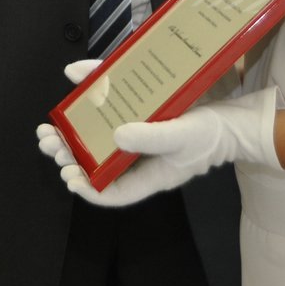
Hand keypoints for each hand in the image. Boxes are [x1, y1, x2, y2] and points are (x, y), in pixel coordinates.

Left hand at [36, 87, 279, 206]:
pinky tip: (81, 93)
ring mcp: (142, 140)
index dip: (89, 189)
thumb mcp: (182, 136)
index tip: (69, 176)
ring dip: (75, 136)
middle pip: (99, 166)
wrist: (235, 117)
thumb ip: (150, 137)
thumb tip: (115, 136)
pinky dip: (95, 107)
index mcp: (151, 175)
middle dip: (71, 156)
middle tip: (49, 143)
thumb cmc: (211, 134)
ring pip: (100, 143)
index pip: (114, 192)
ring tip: (53, 129)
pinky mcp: (143, 119)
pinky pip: (114, 117)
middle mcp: (141, 161)